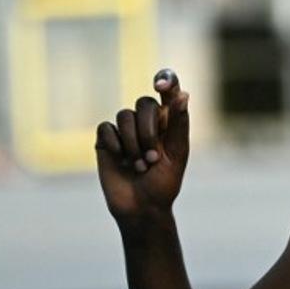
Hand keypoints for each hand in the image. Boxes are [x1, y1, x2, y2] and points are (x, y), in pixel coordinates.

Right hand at [95, 69, 189, 220]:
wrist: (141, 208)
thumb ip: (179, 124)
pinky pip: (106, 127)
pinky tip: (121, 160)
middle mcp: (147, 121)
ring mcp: (125, 129)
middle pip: (145, 103)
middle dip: (149, 132)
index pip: (168, 90)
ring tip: (139, 165)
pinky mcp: (106, 140)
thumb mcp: (177, 154)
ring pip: (125, 114)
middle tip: (152, 159)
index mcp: (169, 121)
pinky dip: (115, 144)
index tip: (161, 85)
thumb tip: (183, 94)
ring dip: (133, 143)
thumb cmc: (164, 183)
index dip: (166, 80)